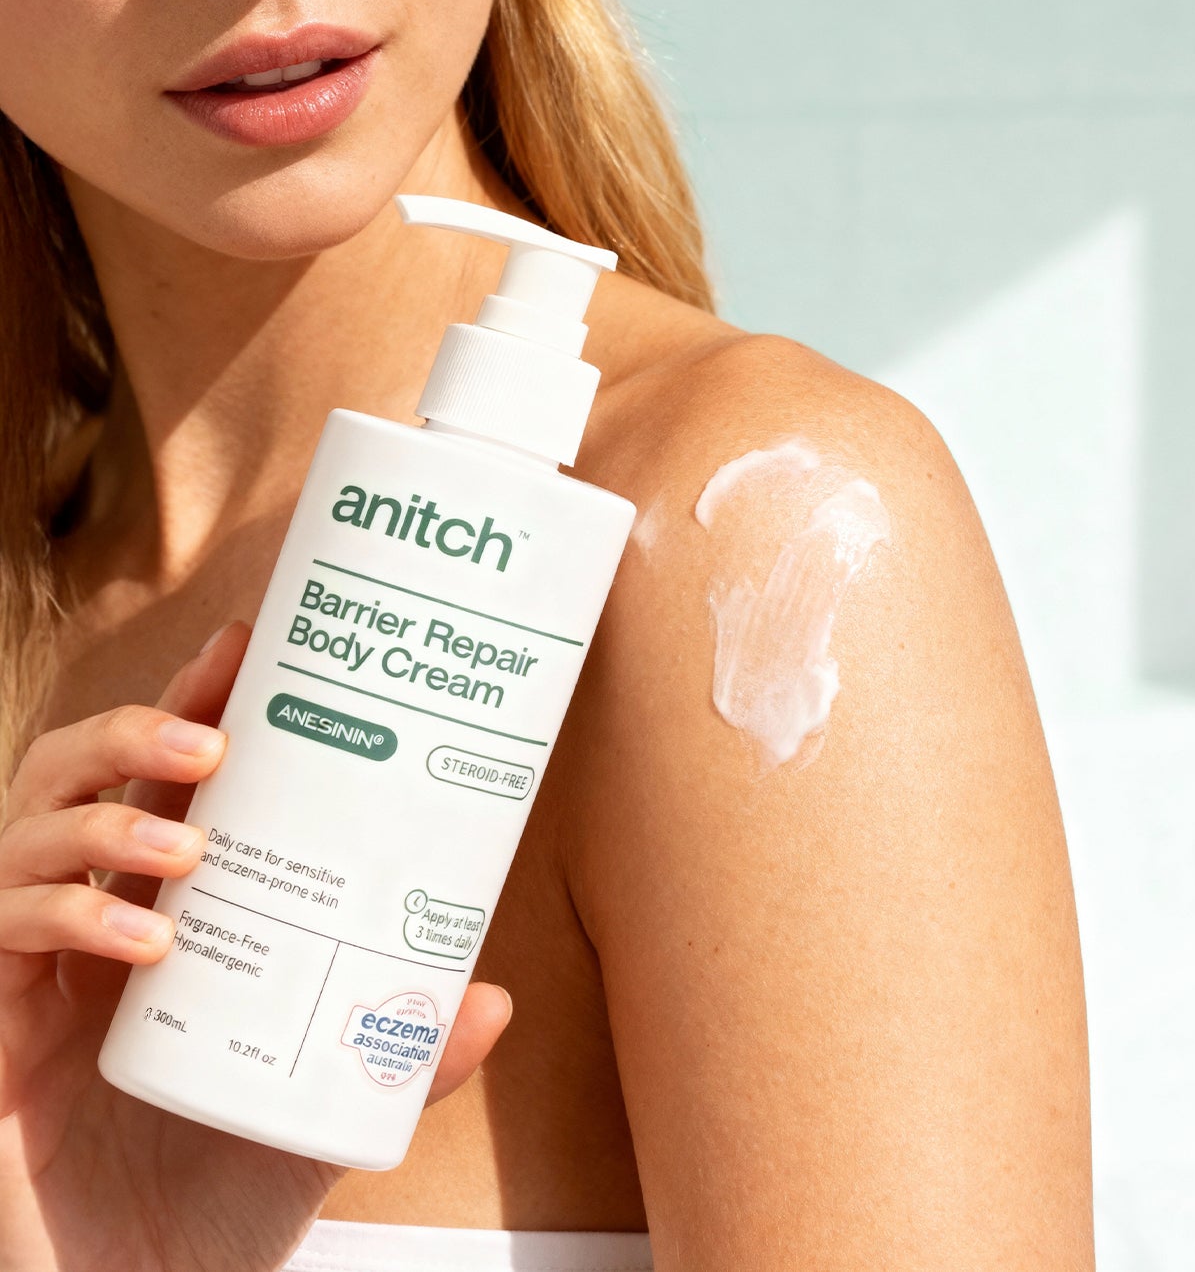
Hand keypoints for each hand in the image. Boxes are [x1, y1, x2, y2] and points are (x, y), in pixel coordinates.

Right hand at [0, 622, 513, 1271]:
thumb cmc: (214, 1200)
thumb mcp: (318, 1105)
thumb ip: (395, 1051)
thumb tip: (493, 997)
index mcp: (158, 911)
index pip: (157, 779)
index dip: (187, 701)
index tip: (247, 646)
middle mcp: (85, 926)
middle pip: (74, 774)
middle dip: (136, 729)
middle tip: (216, 731)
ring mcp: (28, 975)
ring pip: (23, 834)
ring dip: (103, 816)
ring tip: (189, 841)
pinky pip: (4, 936)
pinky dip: (68, 918)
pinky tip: (150, 938)